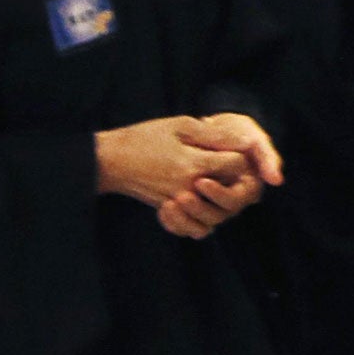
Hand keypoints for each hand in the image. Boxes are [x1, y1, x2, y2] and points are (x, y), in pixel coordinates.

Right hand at [95, 114, 281, 239]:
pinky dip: (201, 220)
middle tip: (230, 165)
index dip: (240, 154)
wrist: (112, 160)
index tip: (233, 146)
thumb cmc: (145, 138)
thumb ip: (212, 134)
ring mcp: (179, 203)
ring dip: (221, 203)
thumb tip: (241, 140)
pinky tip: (201, 202)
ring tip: (218, 184)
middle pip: (231, 194)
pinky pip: (194, 228)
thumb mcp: (180, 126)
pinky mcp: (169, 210)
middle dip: (235, 179)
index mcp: (194, 163)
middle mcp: (189, 188)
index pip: (236, 165)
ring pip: (215, 217)